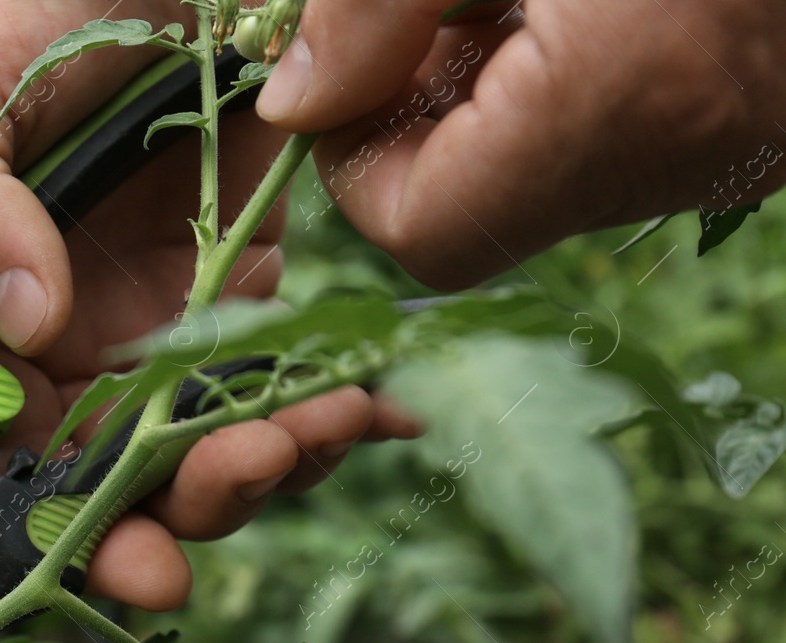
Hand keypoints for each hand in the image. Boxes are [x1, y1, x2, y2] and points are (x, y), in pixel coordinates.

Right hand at [0, 0, 417, 610]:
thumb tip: (21, 325)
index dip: (47, 517)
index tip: (122, 545)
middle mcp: (52, 337)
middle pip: (97, 476)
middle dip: (167, 511)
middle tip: (239, 486)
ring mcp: (146, 323)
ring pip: (190, 447)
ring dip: (252, 464)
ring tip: (315, 429)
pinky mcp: (233, 291)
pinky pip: (266, 384)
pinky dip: (316, 409)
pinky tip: (362, 407)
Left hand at [256, 0, 785, 287]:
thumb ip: (377, 2)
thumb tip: (293, 101)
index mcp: (618, 98)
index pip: (419, 231)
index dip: (355, 162)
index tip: (352, 64)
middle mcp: (688, 152)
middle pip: (479, 206)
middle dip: (424, 110)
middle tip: (437, 2)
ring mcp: (739, 147)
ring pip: (550, 167)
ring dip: (496, 83)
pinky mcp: (766, 118)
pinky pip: (629, 126)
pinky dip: (573, 69)